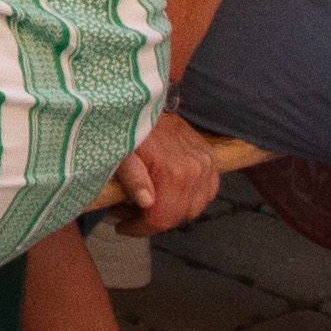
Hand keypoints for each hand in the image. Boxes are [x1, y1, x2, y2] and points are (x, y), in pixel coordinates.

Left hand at [113, 118, 227, 234]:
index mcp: (173, 171)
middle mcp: (196, 170)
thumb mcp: (118, 153)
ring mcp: (207, 164)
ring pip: (194, 208)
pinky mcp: (211, 158)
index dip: (140, 228)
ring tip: (145, 201)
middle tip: (128, 211)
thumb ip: (132, 178)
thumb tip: (147, 203)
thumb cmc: (126, 129)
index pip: (163, 218)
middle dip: (152, 221)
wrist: (142, 101)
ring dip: (171, 211)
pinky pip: (207, 192)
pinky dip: (189, 199)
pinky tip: (168, 193)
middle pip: (178, 217)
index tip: (122, 226)